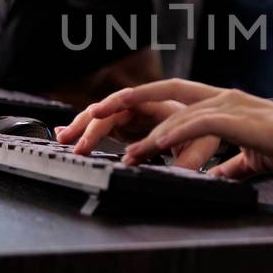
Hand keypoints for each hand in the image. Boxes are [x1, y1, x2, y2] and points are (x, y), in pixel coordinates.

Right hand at [56, 91, 220, 171]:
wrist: (209, 129)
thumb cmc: (208, 131)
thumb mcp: (204, 144)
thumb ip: (190, 158)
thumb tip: (176, 175)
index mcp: (162, 103)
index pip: (134, 98)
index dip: (115, 103)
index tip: (97, 113)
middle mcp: (144, 105)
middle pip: (111, 109)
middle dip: (92, 125)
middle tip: (79, 146)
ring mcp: (134, 115)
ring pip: (102, 118)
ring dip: (82, 128)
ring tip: (63, 140)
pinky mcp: (128, 126)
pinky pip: (104, 127)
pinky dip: (87, 132)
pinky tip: (66, 136)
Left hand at [90, 79, 272, 177]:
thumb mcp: (249, 157)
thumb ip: (228, 164)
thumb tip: (213, 177)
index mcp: (223, 101)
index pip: (175, 95)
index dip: (146, 100)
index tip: (117, 112)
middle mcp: (222, 96)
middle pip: (166, 91)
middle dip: (130, 100)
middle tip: (98, 113)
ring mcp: (230, 103)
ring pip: (177, 112)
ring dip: (149, 134)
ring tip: (127, 154)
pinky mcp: (238, 118)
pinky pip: (196, 124)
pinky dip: (172, 137)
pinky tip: (155, 151)